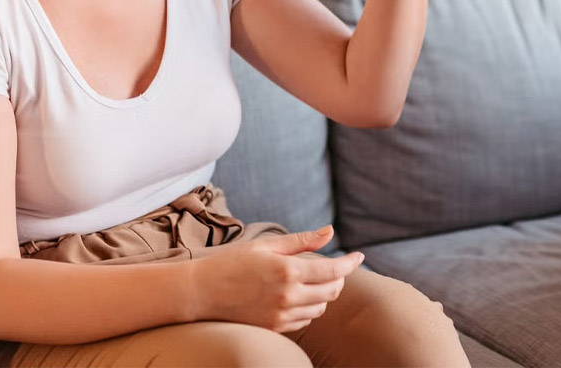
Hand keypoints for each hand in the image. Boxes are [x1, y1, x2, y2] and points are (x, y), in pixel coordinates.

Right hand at [190, 225, 363, 331]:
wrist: (201, 292)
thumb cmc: (232, 262)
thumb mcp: (267, 244)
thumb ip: (301, 241)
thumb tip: (330, 231)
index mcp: (288, 271)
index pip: (334, 270)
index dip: (351, 263)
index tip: (359, 256)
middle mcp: (288, 296)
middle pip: (332, 291)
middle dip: (339, 278)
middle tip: (334, 267)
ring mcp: (281, 315)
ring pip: (320, 308)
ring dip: (324, 294)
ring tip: (313, 280)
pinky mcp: (274, 328)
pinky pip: (304, 320)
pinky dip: (309, 308)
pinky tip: (299, 296)